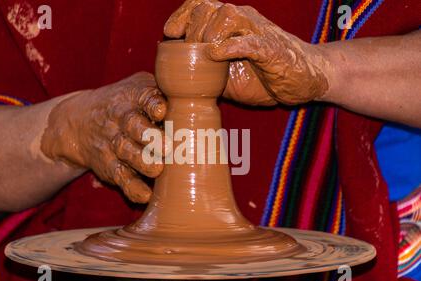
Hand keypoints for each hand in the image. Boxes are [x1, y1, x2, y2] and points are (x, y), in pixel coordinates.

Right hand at [41, 72, 166, 202]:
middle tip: (166, 147)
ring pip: (126, 151)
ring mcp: (114, 143)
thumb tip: (198, 99)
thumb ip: (163, 93)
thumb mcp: (139, 87)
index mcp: (133, 96)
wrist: (79, 121)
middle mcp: (121, 118)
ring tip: (157, 169)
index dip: (152, 104)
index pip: (143, 97)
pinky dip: (132, 188)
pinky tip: (146, 195)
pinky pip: (120, 177)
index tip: (161, 111)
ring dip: (142, 161)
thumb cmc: (127, 103)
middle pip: (132, 125)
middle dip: (148, 136)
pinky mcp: (110, 166)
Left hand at [164, 0, 328, 104]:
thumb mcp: (227, 76)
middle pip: (208, 8)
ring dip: (209, 35)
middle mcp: (243, 21)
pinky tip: (216, 55)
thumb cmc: (265, 77)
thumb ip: (204, 71)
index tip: (169, 34)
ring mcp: (258, 32)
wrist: (305, 78)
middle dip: (192, 30)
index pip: (200, 5)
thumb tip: (173, 74)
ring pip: (227, 16)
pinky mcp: (273, 50)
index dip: (182, 15)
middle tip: (187, 54)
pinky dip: (230, 47)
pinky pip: (249, 42)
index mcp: (230, 24)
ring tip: (204, 56)